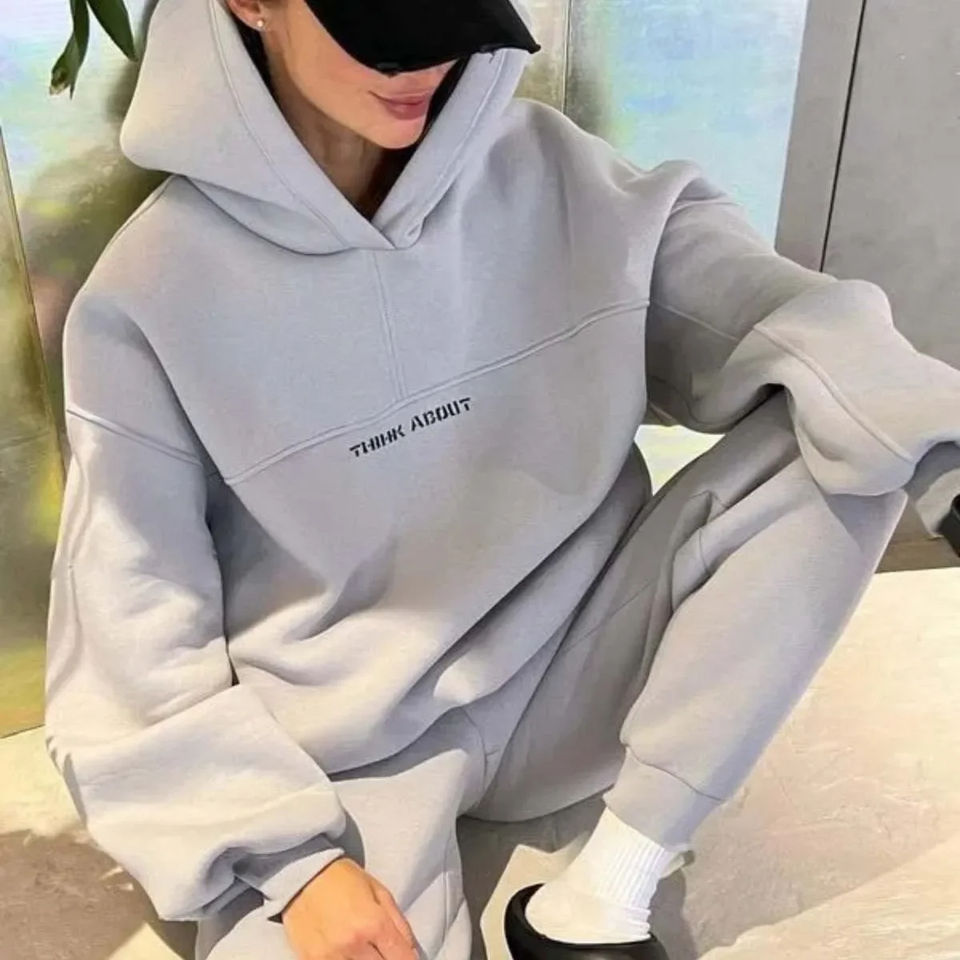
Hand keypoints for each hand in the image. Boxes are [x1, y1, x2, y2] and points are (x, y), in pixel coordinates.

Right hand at [280, 856, 419, 959]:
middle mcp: (353, 944)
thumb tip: (411, 949)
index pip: (401, 957)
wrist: (302, 874)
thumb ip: (398, 921)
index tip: (407, 957)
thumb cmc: (342, 878)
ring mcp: (331, 956)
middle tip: (385, 952)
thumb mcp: (378, 890)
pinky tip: (349, 954)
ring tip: (366, 951)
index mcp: (373, 923)